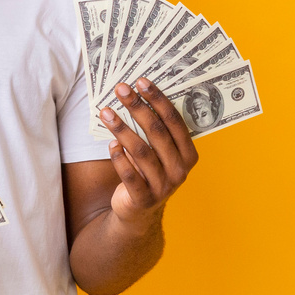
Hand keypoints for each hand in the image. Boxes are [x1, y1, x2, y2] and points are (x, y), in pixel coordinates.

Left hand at [99, 77, 199, 228]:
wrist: (139, 212)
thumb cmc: (148, 173)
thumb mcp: (157, 153)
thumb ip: (154, 130)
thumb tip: (136, 94)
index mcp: (188, 154)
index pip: (175, 121)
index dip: (158, 100)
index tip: (141, 81)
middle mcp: (179, 170)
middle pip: (157, 133)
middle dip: (138, 108)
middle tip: (121, 89)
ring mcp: (163, 186)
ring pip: (141, 152)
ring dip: (122, 129)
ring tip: (105, 112)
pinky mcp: (144, 199)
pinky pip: (130, 176)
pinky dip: (119, 159)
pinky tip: (110, 145)